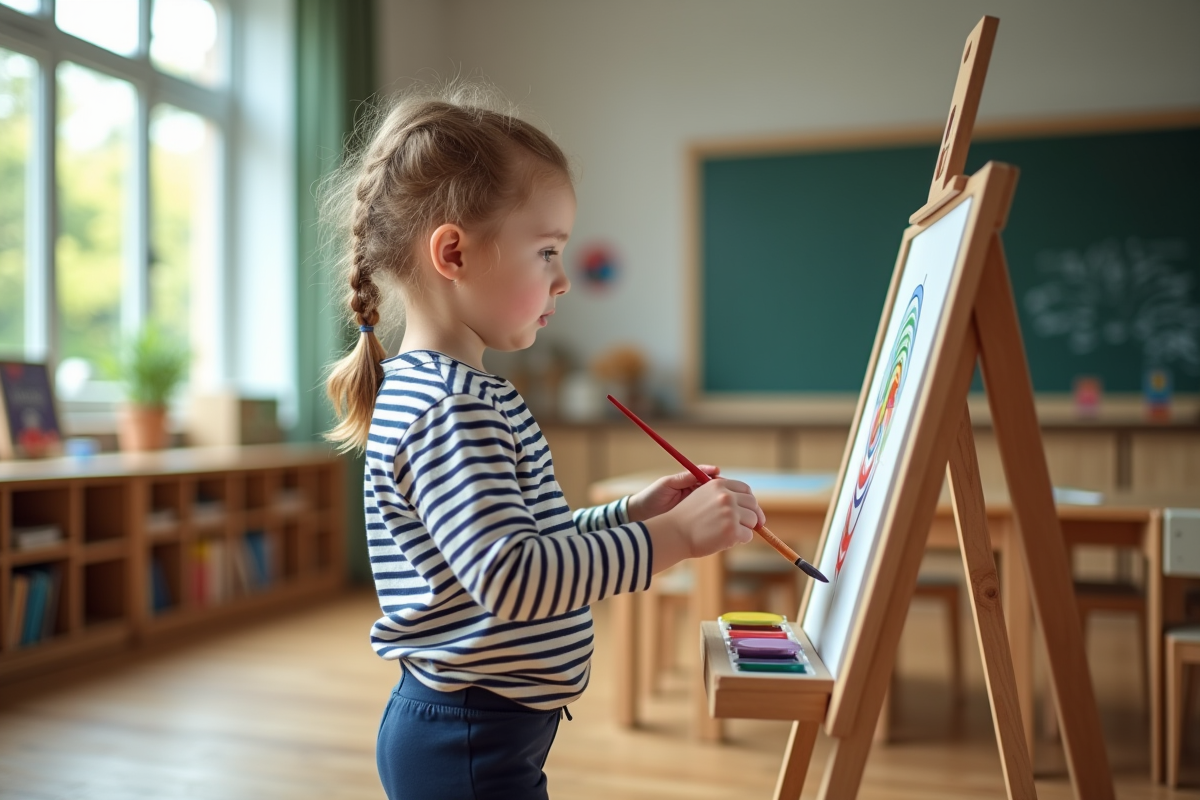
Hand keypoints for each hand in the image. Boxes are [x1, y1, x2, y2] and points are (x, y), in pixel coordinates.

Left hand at [626, 465, 719, 522]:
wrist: (642, 514)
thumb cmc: (652, 495)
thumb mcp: (667, 484)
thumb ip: (684, 477)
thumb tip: (703, 470)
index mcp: (688, 481)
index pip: (705, 475)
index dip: (713, 474)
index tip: (717, 472)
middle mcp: (694, 492)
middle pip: (713, 488)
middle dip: (720, 487)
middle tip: (725, 488)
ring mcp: (695, 505)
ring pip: (712, 501)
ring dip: (719, 500)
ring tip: (724, 500)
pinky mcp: (694, 517)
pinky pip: (707, 514)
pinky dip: (713, 513)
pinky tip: (717, 514)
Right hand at [644, 478, 764, 570]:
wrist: (674, 534)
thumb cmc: (687, 519)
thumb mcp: (702, 497)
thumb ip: (722, 496)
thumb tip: (747, 505)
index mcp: (719, 485)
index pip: (745, 489)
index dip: (749, 501)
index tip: (751, 510)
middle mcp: (726, 496)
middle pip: (752, 504)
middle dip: (752, 515)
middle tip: (748, 526)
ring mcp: (730, 513)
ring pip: (752, 520)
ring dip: (746, 528)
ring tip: (730, 534)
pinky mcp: (732, 530)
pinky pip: (748, 535)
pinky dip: (740, 540)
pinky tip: (726, 540)